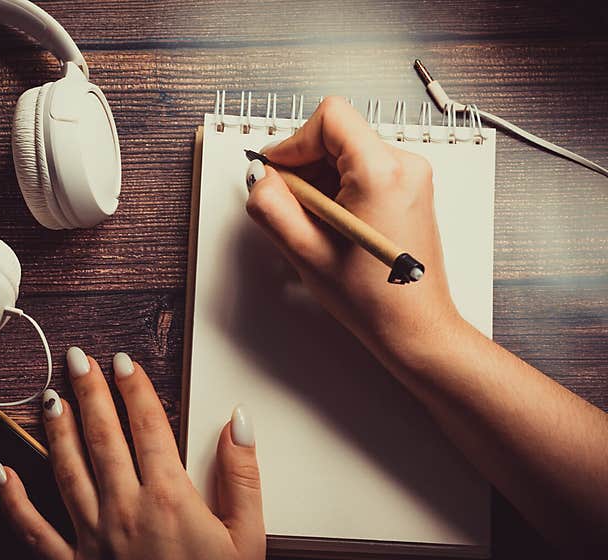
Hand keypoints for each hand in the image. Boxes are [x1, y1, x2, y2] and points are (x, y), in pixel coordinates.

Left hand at [0, 347, 265, 559]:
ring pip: (67, 469)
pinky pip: (32, 531)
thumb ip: (243, 475)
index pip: (149, 425)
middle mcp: (126, 511)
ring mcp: (94, 540)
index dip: (135, 388)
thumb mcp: (249, 538)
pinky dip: (11, 499)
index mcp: (170, 499)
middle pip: (103, 436)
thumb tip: (239, 422)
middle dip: (89, 391)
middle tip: (78, 359)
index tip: (124, 362)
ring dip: (57, 428)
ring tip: (51, 396)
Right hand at [245, 96, 463, 360]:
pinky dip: (337, 190)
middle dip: (305, 167)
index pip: (329, 118)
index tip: (278, 172)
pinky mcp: (407, 188)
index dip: (294, 143)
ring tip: (317, 226)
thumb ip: (272, 207)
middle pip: (336, 135)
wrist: (413, 325)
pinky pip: (361, 170)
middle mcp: (404, 166)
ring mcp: (410, 176)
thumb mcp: (306, 252)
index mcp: (381, 173)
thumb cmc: (374, 298)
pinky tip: (332, 226)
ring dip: (320, 182)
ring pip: (346, 153)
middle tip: (293, 208)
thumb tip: (260, 177)